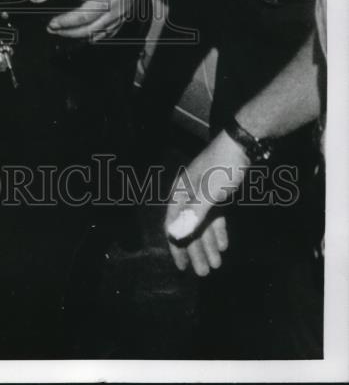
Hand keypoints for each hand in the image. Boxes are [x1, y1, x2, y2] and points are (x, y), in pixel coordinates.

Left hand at [47, 0, 135, 40]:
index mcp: (107, 0)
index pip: (81, 17)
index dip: (65, 23)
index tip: (52, 24)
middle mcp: (115, 12)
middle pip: (89, 30)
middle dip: (68, 32)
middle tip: (53, 30)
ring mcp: (122, 16)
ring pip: (99, 34)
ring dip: (80, 36)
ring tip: (65, 32)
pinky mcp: (125, 16)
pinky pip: (109, 32)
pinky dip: (96, 36)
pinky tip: (87, 35)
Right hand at [164, 130, 249, 276]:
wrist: (244, 144)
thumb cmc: (224, 167)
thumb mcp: (209, 191)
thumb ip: (193, 213)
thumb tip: (175, 234)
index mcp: (181, 192)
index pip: (173, 223)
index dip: (177, 246)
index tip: (182, 267)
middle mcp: (189, 194)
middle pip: (190, 227)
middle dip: (196, 250)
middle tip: (204, 273)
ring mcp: (204, 193)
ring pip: (203, 224)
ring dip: (208, 244)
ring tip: (216, 264)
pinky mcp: (219, 193)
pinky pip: (215, 217)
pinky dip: (218, 231)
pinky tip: (224, 245)